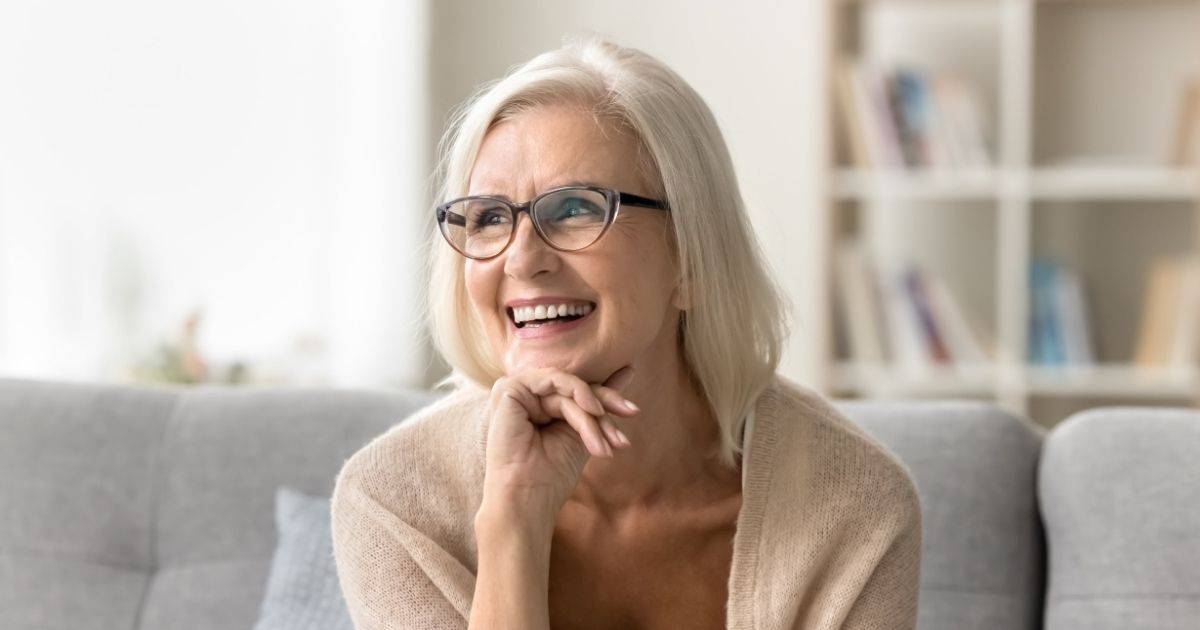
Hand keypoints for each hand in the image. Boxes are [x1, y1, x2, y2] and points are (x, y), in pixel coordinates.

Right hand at [480, 366, 638, 517]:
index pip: (578, 393)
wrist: (527, 498)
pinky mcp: (508, 389)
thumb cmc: (551, 474)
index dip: (608, 401)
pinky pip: (555, 381)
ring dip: (593, 413)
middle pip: (575, 387)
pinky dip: (578, 394)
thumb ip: (599, 402)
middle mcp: (525, 395)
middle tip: (632, 414)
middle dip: (606, 404)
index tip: (634, 411)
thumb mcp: (585, 431)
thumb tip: (628, 370)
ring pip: (569, 388)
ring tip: (608, 441)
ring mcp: (515, 390)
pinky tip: (593, 412)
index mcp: (538, 405)